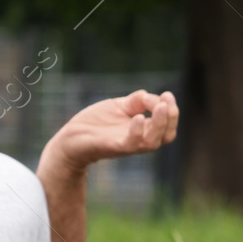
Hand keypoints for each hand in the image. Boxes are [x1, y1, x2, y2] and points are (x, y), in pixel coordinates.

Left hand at [45, 89, 178, 174]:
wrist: (71, 137)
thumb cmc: (96, 123)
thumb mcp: (119, 106)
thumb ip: (136, 101)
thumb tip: (151, 96)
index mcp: (143, 130)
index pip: (168, 126)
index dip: (172, 111)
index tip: (167, 94)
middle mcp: (139, 140)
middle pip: (167, 136)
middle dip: (171, 118)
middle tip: (165, 102)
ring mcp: (127, 145)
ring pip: (153, 142)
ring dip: (160, 124)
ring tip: (160, 107)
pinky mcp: (113, 147)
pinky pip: (131, 144)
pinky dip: (137, 131)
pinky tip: (137, 117)